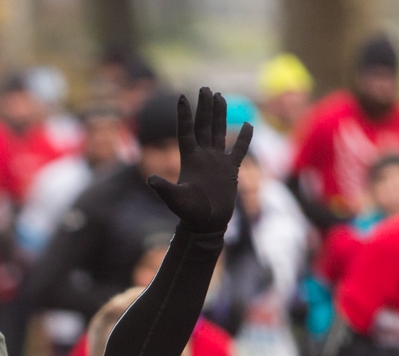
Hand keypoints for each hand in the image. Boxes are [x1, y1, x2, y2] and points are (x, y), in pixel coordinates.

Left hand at [147, 88, 251, 234]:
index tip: (182, 97)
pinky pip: (239, 150)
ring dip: (220, 115)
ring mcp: (217, 161)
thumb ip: (164, 188)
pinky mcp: (231, 170)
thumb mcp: (175, 199)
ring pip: (219, 132)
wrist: (206, 224)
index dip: (184, 115)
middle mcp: (203, 156)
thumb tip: (150, 179)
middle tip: (205, 88)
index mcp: (189, 159)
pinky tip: (248, 124)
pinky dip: (244, 138)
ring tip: (220, 96)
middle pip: (204, 126)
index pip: (186, 132)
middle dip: (204, 107)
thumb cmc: (189, 213)